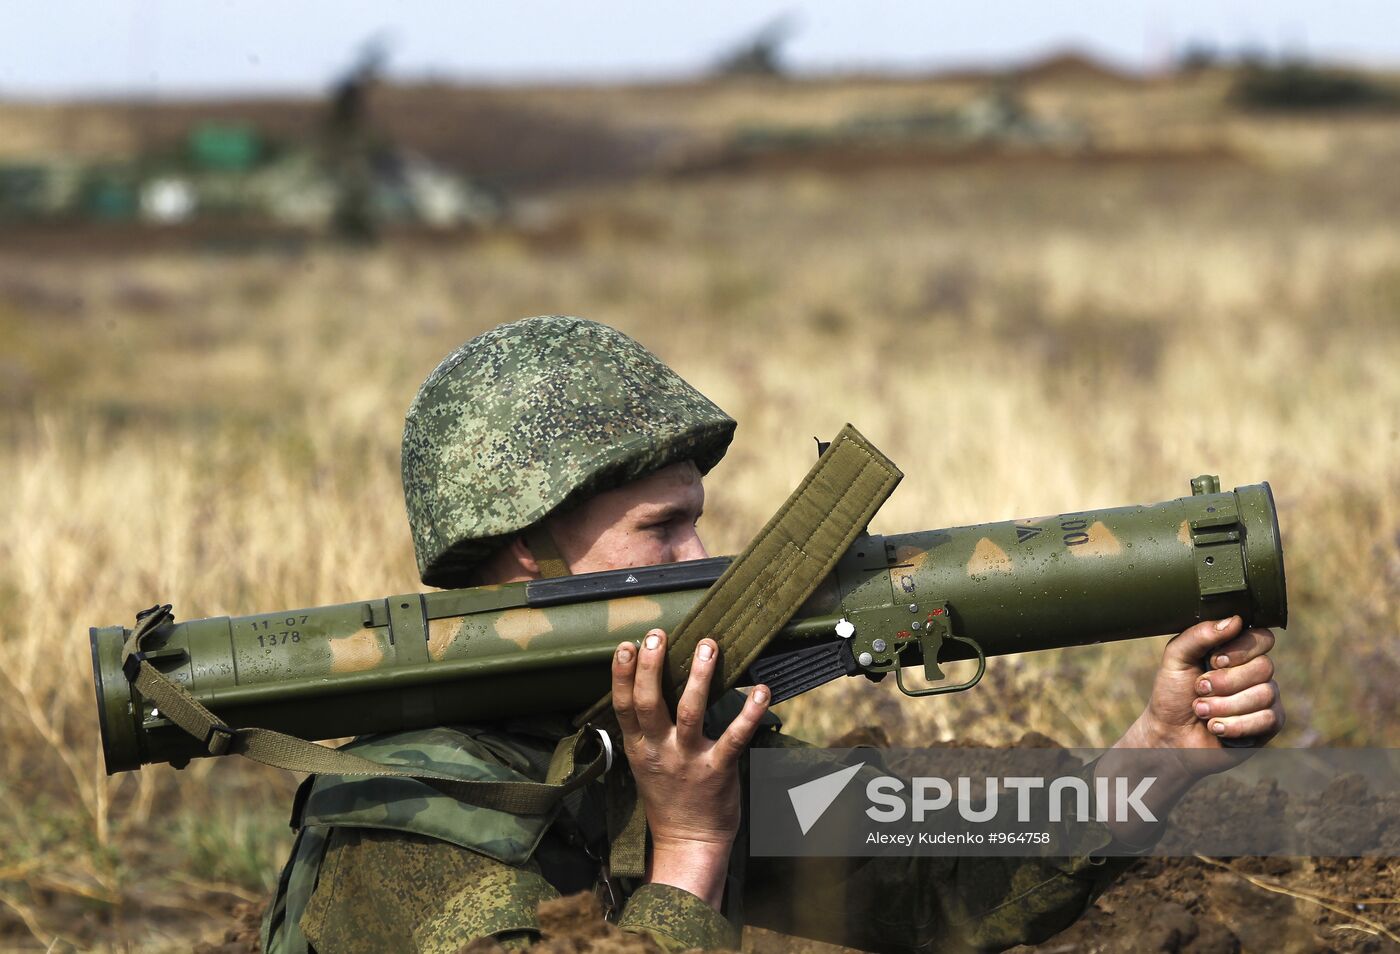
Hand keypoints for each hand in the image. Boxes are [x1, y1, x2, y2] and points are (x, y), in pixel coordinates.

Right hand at [612, 628, 770, 908]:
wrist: (688, 842)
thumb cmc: (668, 796)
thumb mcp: (643, 762)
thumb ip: (644, 727)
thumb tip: (646, 682)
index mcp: (639, 747)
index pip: (623, 706)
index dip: (622, 675)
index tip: (626, 645)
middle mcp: (660, 750)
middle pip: (649, 703)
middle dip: (650, 666)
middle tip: (657, 635)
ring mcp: (689, 760)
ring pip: (690, 712)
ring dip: (699, 677)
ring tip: (707, 645)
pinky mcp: (719, 770)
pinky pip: (735, 737)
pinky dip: (749, 713)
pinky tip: (760, 690)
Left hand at [1118, 615, 1284, 775]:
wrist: (1169, 735)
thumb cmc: (1172, 695)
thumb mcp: (1176, 658)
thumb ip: (1199, 635)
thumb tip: (1235, 620)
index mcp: (1236, 651)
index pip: (1262, 637)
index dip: (1241, 649)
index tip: (1215, 660)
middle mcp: (1255, 672)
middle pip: (1264, 667)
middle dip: (1225, 681)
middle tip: (1199, 689)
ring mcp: (1265, 698)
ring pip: (1265, 694)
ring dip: (1225, 705)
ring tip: (1201, 711)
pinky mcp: (1269, 724)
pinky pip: (1268, 719)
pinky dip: (1236, 725)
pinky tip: (1216, 727)